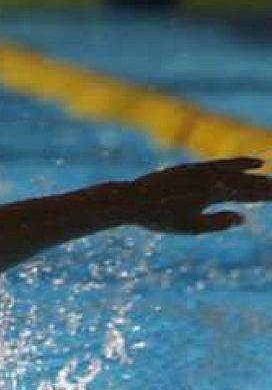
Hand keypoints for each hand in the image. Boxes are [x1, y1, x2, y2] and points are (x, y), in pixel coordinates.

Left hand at [119, 157, 271, 234]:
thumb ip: (218, 222)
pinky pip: (213, 163)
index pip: (246, 193)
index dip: (264, 195)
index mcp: (212, 193)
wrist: (131, 200)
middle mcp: (207, 178)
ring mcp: (196, 171)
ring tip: (261, 165)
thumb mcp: (190, 227)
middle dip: (261, 183)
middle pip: (241, 179)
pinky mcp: (185, 169)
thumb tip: (244, 218)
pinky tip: (229, 165)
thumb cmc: (160, 218)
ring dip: (246, 167)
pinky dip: (225, 162)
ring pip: (228, 167)